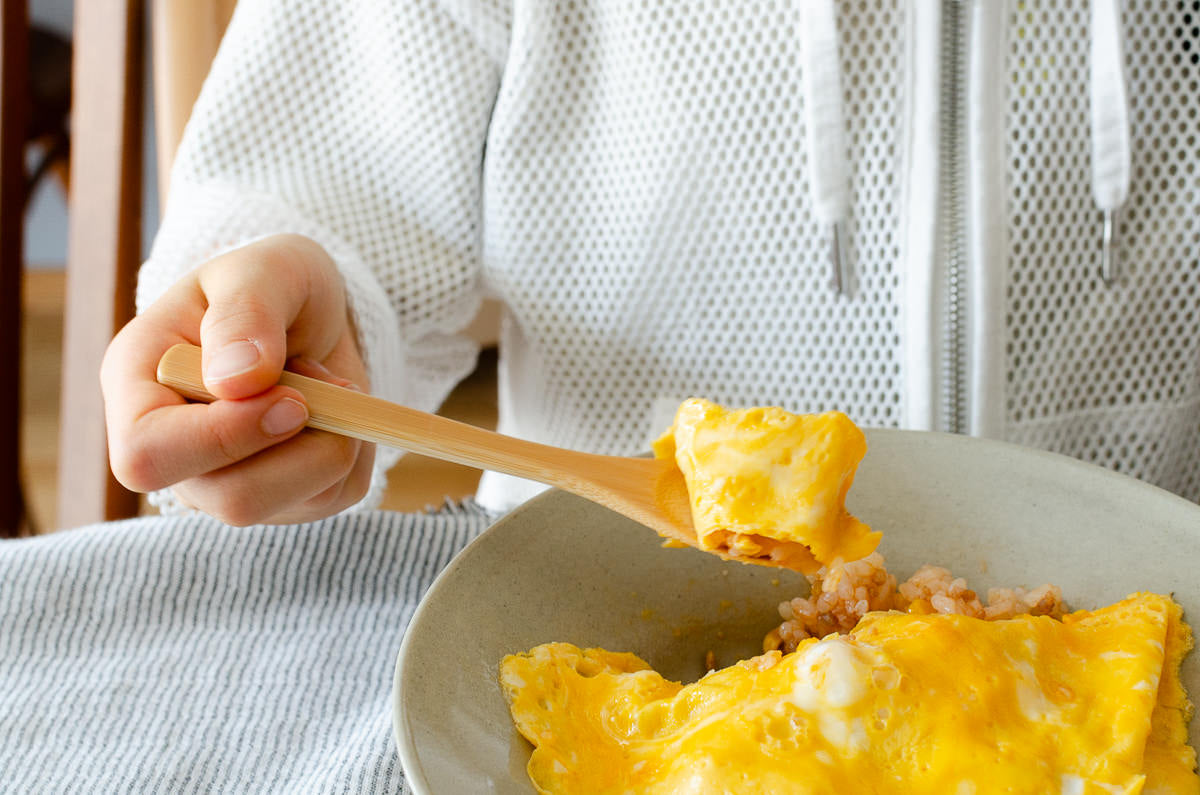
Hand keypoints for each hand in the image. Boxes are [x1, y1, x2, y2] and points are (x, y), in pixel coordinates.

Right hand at [101, 234, 375, 524]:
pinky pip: (332, 497)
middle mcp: (173, 453)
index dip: (224, 436)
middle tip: (324, 380)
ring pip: (287, 505)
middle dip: (300, 445)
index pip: (148, 455)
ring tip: (320, 384)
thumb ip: (246, 313)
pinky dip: (353, 447)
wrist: (309, 315)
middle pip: (230, 500)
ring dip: (331, 439)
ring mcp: (223, 486)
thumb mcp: (263, 270)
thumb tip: (236, 382)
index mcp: (137, 389)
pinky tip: (331, 410)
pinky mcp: (284, 502)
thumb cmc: (270, 285)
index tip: (290, 395)